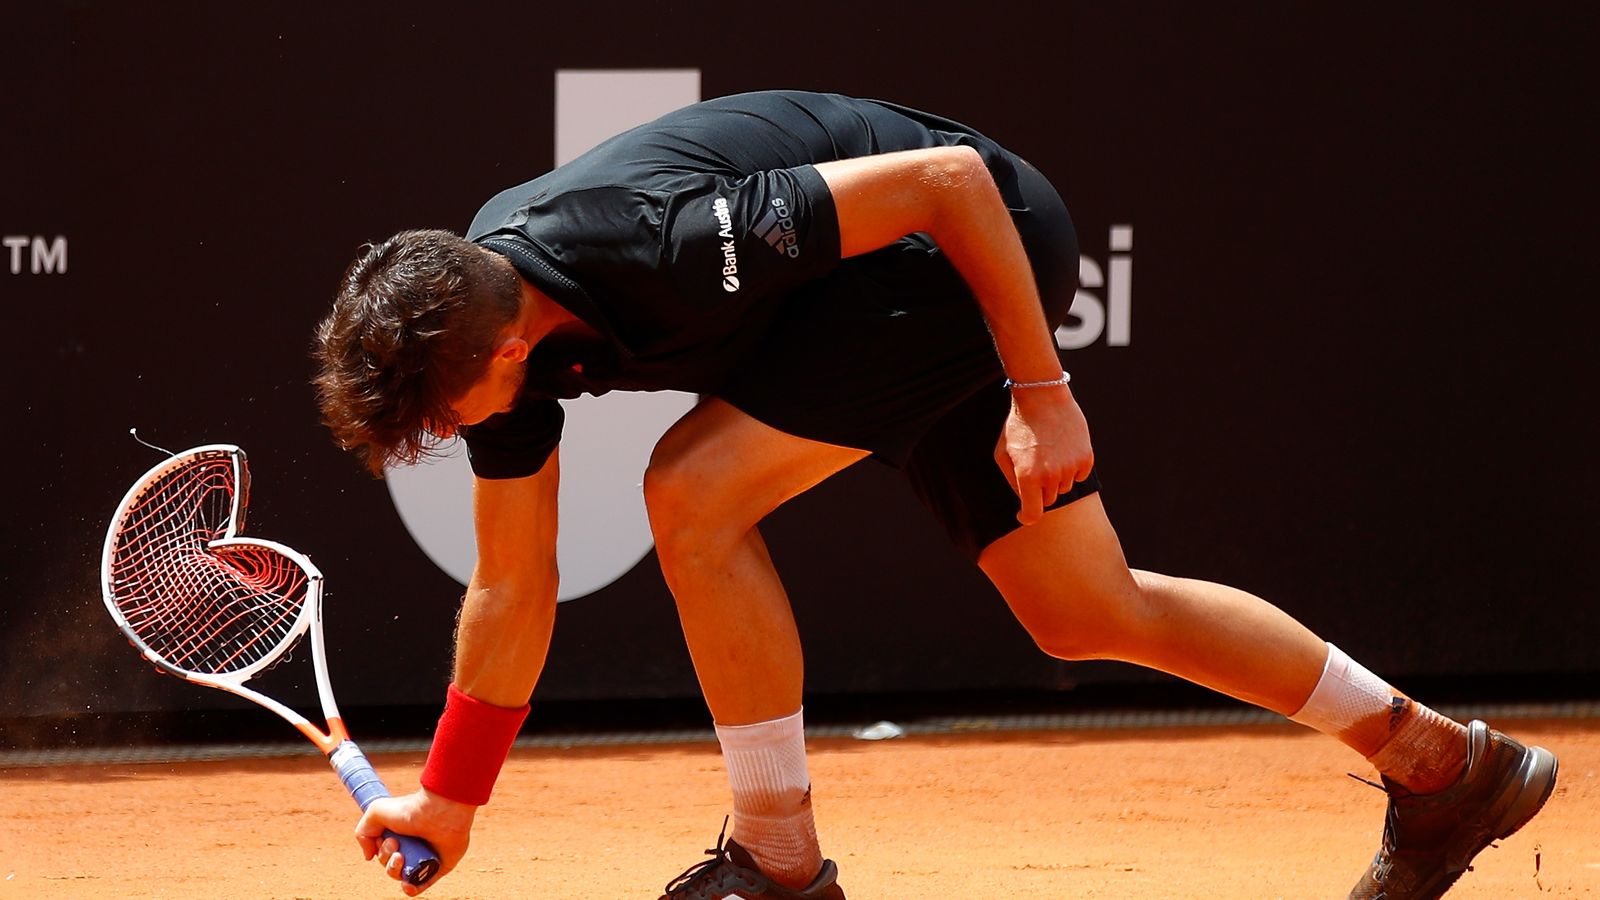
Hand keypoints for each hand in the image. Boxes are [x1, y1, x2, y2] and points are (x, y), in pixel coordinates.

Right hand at [355, 788, 476, 895]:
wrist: (440, 811)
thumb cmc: (410, 809)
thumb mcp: (376, 812)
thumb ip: (363, 833)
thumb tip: (369, 857)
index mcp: (401, 834)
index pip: (384, 854)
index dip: (381, 852)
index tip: (388, 839)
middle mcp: (413, 846)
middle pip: (391, 867)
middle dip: (388, 860)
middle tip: (396, 844)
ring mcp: (426, 857)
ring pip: (403, 877)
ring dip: (396, 871)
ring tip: (401, 857)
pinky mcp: (440, 866)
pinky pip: (422, 884)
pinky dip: (412, 888)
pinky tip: (407, 883)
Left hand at [994, 385, 1094, 524]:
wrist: (1043, 397)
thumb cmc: (1018, 426)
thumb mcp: (1002, 454)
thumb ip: (1011, 480)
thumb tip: (1023, 498)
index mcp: (1028, 477)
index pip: (1033, 514)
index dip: (1026, 517)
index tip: (1023, 514)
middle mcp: (1051, 476)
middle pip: (1049, 500)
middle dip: (1040, 490)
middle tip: (1035, 467)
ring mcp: (1070, 467)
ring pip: (1064, 488)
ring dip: (1056, 478)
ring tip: (1049, 454)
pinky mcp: (1086, 458)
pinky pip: (1079, 475)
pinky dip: (1072, 468)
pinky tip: (1063, 450)